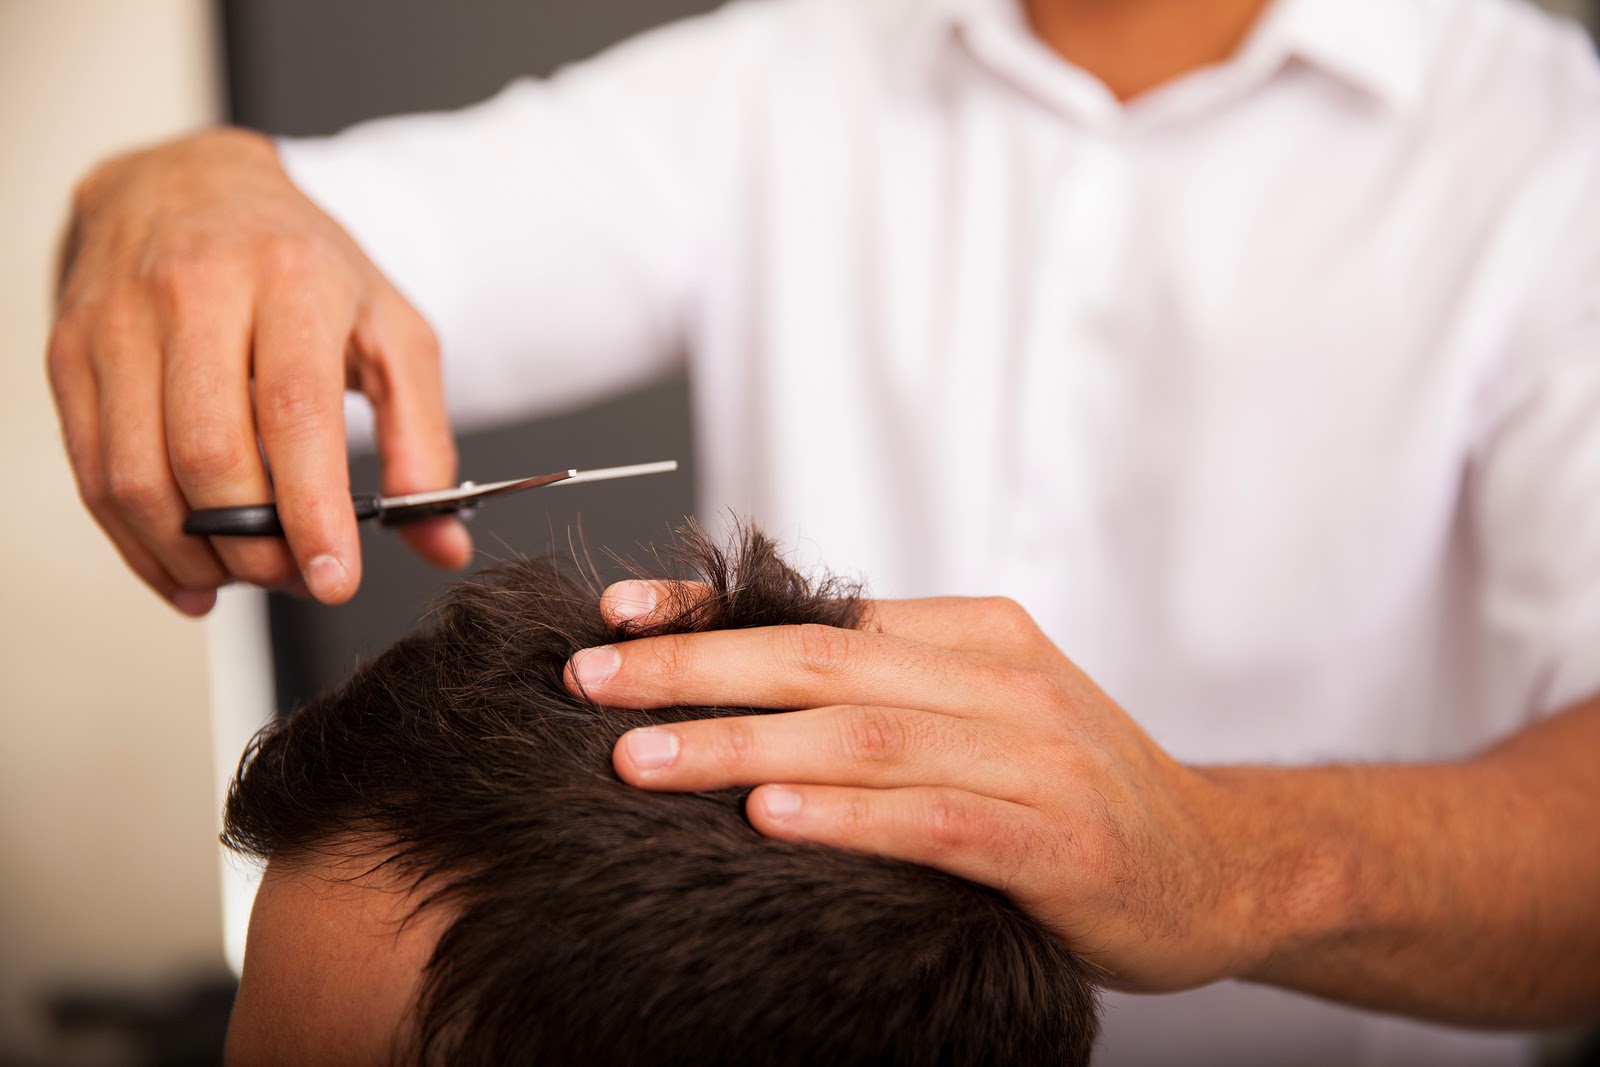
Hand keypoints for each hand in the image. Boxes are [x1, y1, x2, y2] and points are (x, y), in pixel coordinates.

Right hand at [47, 127, 469, 614]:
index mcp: (290, 277)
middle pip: (209, 452)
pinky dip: (138, 543)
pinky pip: (92, 474)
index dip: (312, 509)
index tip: (333, 578)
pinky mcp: (71, 354)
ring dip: (193, 552)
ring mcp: (120, 321)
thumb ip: (423, 440)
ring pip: (138, 474)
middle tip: (293, 574)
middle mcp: (195, 291)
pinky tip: (187, 567)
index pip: (295, 410)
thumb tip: (443, 541)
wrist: (188, 184)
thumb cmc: (298, 263)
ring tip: (245, 573)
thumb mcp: (391, 331)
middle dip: (254, 544)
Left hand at [564, 584, 1259, 990]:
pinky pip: (936, 820)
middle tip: (593, 680)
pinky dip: (849, 816)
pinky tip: (773, 820)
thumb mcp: (988, 711)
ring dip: (744, 744)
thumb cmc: (1078, 790)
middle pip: (825, 661)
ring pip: (866, 736)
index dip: (712, 616)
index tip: (618, 616)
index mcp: (978, 636)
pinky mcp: (1058, 844)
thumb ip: (890, 691)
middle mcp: (1005, 682)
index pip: (822, 613)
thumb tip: (740, 682)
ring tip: (642, 757)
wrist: (1218, 864)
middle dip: (696, 670)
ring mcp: (1036, 759)